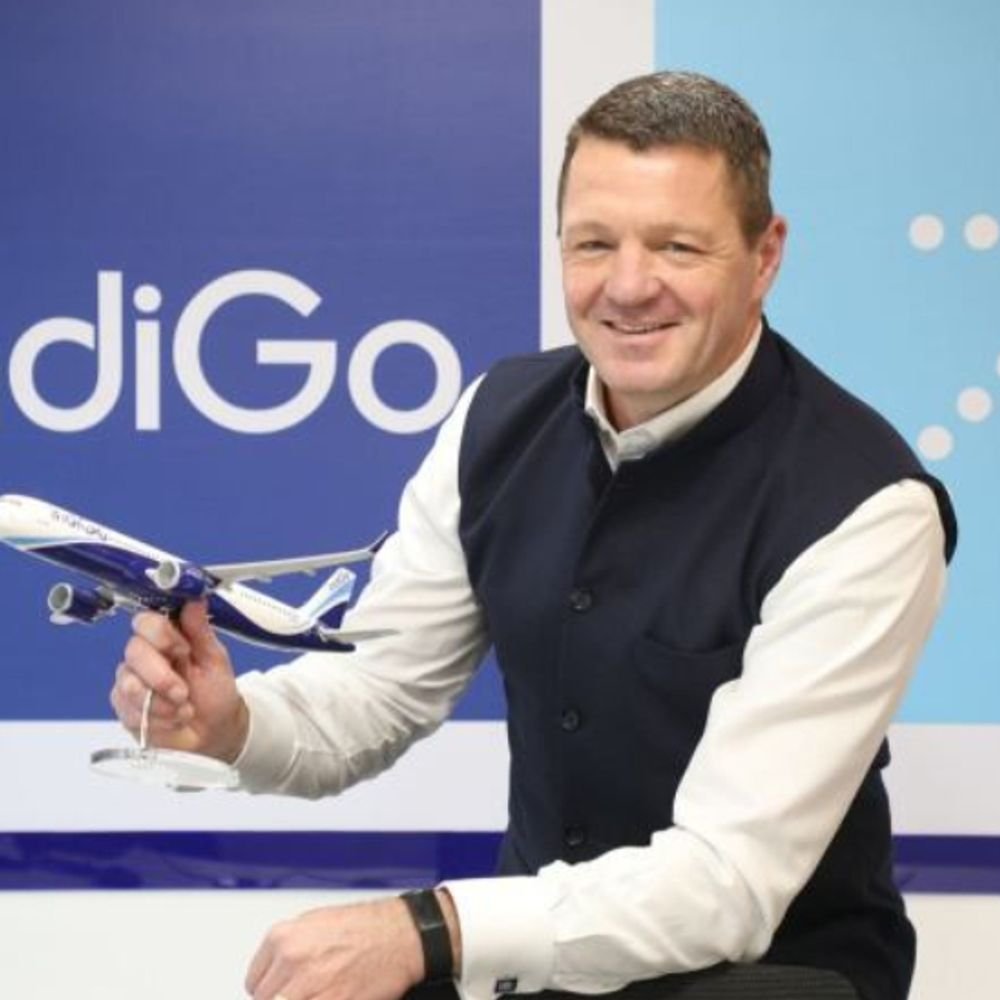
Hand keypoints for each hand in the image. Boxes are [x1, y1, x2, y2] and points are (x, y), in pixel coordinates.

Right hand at [110, 600, 247, 761]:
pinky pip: (129, 709)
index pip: (146, 621)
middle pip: (134, 651)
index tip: (183, 650)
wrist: (214, 731)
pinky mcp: (125, 707)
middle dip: (162, 676)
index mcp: (167, 637)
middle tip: (183, 691)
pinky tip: (173, 719)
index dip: (162, 635)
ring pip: (129, 684)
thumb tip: (194, 600)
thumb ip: (200, 631)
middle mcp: (145, 656)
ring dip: (161, 701)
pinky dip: (156, 717)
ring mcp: (131, 681)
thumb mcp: (214, 659)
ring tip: (184, 708)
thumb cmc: (215, 693)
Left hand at [245, 897, 424, 999]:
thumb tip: (274, 973)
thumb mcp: (316, 924)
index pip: (254, 981)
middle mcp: (292, 960)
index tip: (281, 990)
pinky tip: (331, 994)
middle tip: (305, 990)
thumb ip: (288, 949)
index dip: (270, 989)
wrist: (401, 936)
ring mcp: (310, 985)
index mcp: (284, 937)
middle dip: (283, 998)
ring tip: (318, 991)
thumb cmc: (367, 927)